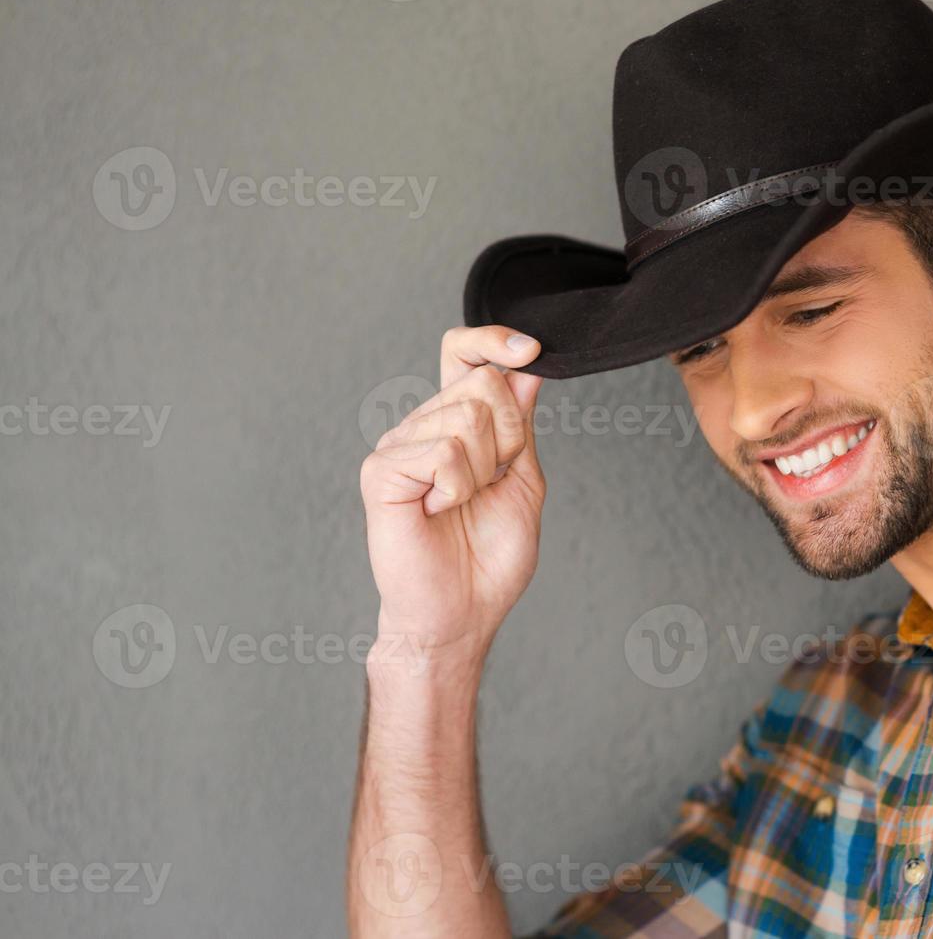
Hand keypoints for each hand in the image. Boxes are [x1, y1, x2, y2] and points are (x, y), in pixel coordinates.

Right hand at [359, 326, 544, 665]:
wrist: (460, 613)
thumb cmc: (487, 558)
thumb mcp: (523, 481)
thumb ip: (522, 426)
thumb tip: (527, 368)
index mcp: (454, 423)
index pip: (464, 354)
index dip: (495, 340)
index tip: (531, 349)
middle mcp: (422, 425)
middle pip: (483, 382)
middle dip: (508, 437)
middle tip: (488, 485)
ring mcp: (398, 444)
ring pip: (468, 415)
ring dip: (482, 471)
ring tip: (459, 504)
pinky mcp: (381, 470)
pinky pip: (443, 451)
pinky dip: (456, 488)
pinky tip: (437, 511)